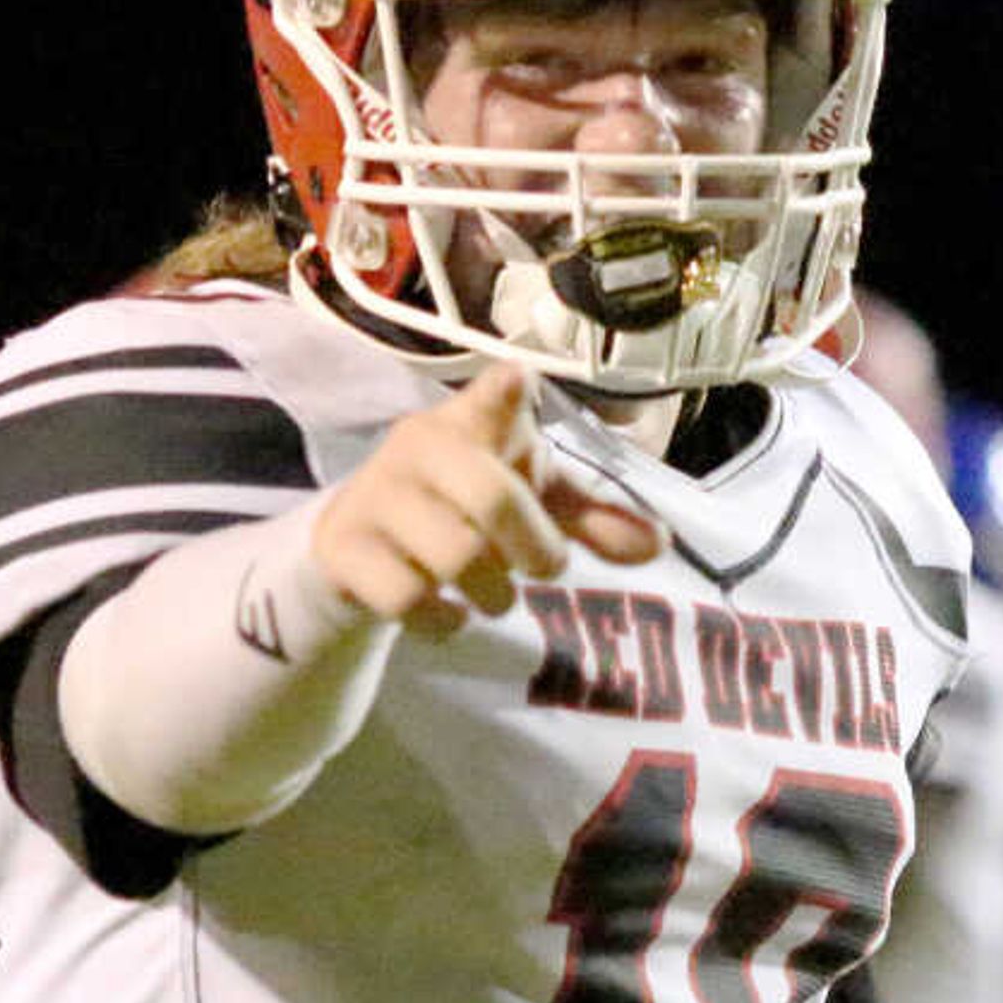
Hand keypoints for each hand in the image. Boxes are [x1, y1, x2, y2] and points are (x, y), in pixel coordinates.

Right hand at [310, 363, 663, 632]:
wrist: (358, 553)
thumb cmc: (460, 512)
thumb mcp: (532, 507)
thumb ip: (593, 522)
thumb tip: (660, 545)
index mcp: (470, 424)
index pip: (489, 399)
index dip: (503, 394)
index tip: (516, 381)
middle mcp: (417, 446)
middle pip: (493, 500)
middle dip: (535, 549)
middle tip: (545, 568)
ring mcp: (375, 495)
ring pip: (455, 557)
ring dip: (492, 594)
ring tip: (489, 593)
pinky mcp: (343, 547)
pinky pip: (406, 597)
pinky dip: (443, 620)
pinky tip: (448, 614)